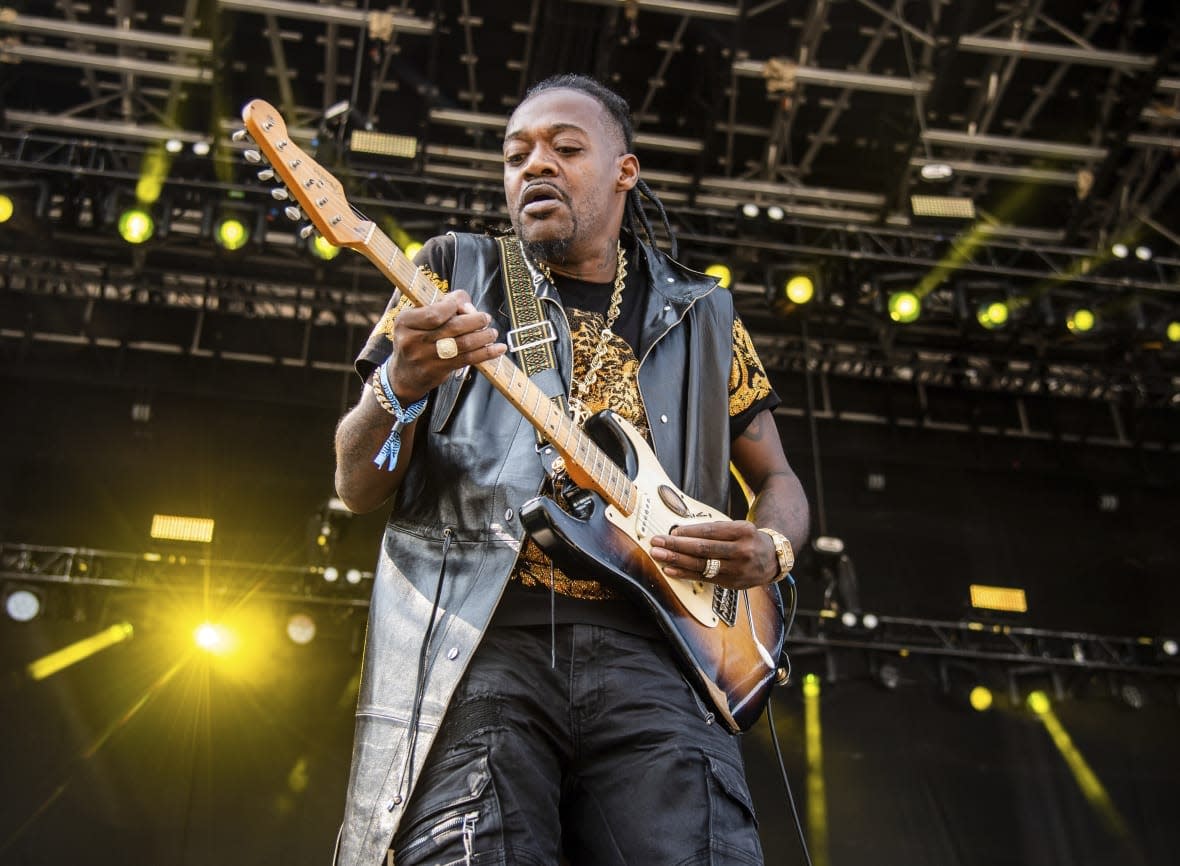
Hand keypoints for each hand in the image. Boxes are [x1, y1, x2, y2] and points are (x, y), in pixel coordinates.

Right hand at [387, 290, 506, 400]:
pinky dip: (486, 353)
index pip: (436, 312)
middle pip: (453, 327)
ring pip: (463, 344)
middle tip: (485, 318)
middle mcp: (413, 340)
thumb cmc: (416, 339)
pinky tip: (498, 348)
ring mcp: (426, 358)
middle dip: (475, 320)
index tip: (465, 303)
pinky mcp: (438, 371)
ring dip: (483, 337)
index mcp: (405, 322)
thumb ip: (439, 307)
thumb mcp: (416, 320)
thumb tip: (467, 304)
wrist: (404, 374)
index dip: (455, 304)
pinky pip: (467, 359)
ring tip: (492, 332)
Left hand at [649, 520, 777, 588]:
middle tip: (657, 542)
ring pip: (702, 565)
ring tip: (659, 556)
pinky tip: (671, 570)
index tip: (670, 532)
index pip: (710, 531)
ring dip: (677, 561)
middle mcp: (742, 551)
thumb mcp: (738, 528)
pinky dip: (685, 574)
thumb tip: (681, 533)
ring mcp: (737, 569)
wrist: (772, 558)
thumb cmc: (748, 539)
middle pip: (703, 549)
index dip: (688, 532)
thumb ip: (714, 530)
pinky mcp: (732, 583)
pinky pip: (704, 578)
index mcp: (743, 531)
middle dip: (677, 546)